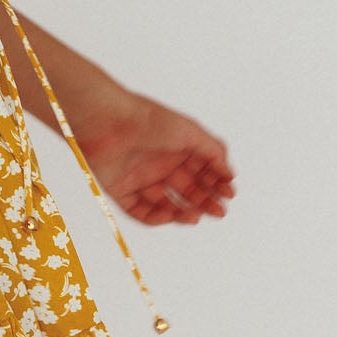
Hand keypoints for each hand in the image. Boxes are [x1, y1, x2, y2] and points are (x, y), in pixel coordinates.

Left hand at [74, 92, 235, 226]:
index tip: (228, 193)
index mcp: (177, 147)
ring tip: (195, 216)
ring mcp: (141, 177)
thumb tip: (228, 172)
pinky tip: (169, 215)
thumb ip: (213, 151)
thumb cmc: (147, 120)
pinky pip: (140, 210)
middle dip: (205, 201)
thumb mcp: (190, 131)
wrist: (108, 121)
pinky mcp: (121, 189)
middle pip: (187, 190)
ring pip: (166, 203)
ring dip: (183, 213)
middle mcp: (160, 163)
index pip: (202, 171)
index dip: (216, 183)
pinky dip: (155, 217)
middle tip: (218, 211)